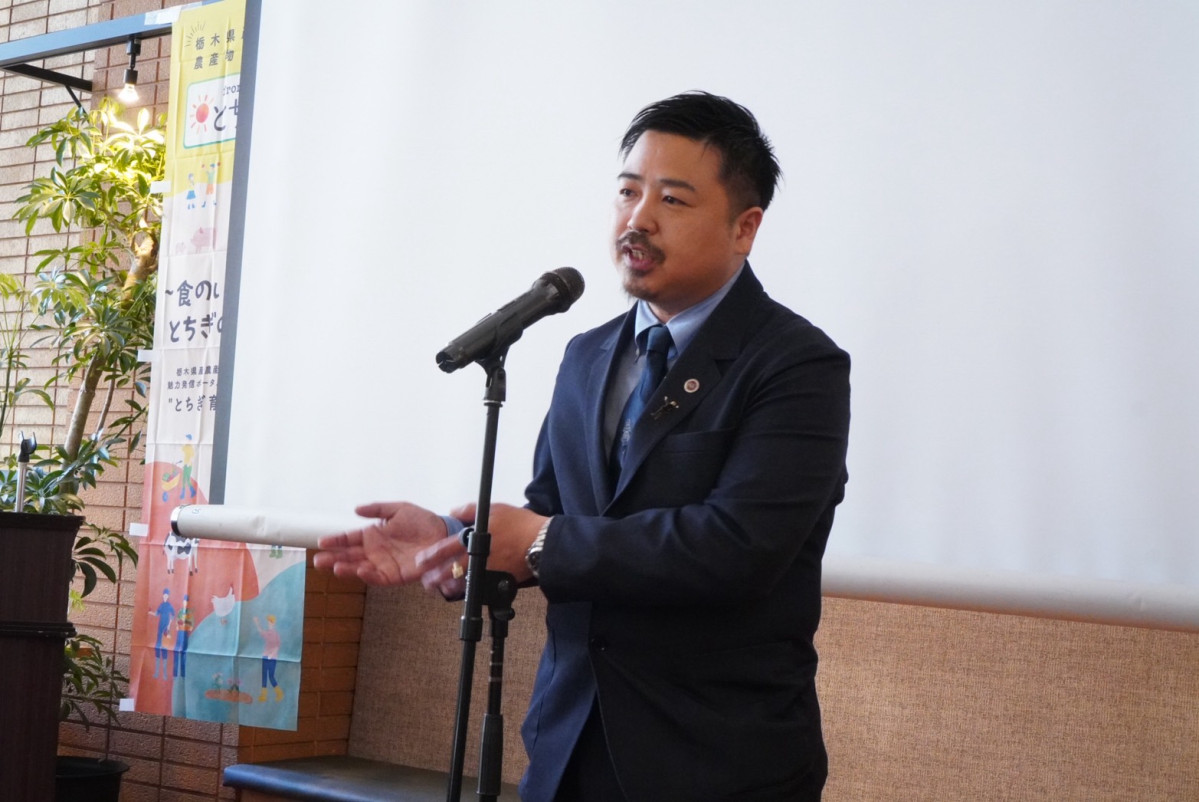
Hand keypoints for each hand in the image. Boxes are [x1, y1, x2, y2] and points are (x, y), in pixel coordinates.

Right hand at [314, 501, 450, 586]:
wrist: (443, 534)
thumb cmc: (422, 521)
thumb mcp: (399, 509)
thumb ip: (378, 509)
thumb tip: (356, 509)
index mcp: (373, 535)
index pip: (349, 539)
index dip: (335, 540)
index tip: (321, 542)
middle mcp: (374, 551)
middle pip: (349, 556)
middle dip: (333, 558)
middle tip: (318, 561)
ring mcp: (383, 564)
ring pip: (359, 568)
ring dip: (347, 568)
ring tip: (335, 567)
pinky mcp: (394, 575)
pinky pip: (378, 577)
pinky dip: (368, 575)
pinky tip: (361, 570)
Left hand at [415, 502, 544, 584]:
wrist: (543, 543)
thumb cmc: (521, 524)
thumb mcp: (494, 509)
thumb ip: (469, 510)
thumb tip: (454, 511)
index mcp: (474, 539)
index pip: (445, 549)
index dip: (431, 556)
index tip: (422, 561)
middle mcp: (478, 558)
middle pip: (450, 571)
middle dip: (435, 577)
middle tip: (427, 581)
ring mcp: (488, 572)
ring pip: (463, 583)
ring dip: (450, 586)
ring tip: (442, 588)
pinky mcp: (499, 581)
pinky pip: (480, 587)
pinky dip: (471, 589)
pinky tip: (465, 590)